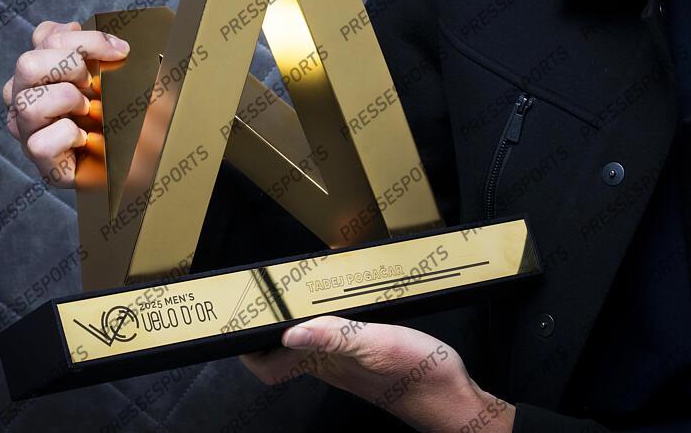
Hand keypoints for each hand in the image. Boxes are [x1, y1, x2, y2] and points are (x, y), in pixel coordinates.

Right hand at [3, 20, 129, 186]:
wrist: (136, 165)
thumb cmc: (125, 119)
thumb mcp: (120, 80)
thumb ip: (98, 51)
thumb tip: (82, 30)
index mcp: (44, 70)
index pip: (46, 36)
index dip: (83, 39)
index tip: (122, 51)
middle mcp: (27, 95)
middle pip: (27, 63)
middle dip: (69, 68)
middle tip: (95, 83)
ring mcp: (29, 129)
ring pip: (27, 102)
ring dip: (66, 101)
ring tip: (89, 110)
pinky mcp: (40, 161)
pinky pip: (41, 143)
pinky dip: (68, 137)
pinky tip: (85, 139)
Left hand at [241, 316, 513, 431]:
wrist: (453, 397)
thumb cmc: (420, 375)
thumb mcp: (377, 346)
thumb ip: (336, 336)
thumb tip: (290, 332)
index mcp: (324, 363)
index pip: (269, 366)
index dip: (249, 347)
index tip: (238, 320)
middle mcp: (328, 364)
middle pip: (281, 352)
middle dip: (266, 326)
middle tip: (259, 295)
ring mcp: (345, 361)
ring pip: (304, 342)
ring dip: (292, 320)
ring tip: (287, 292)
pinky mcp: (364, 354)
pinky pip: (330, 337)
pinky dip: (322, 319)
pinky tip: (333, 302)